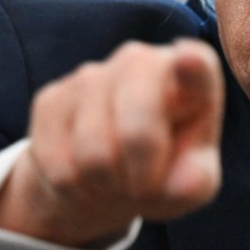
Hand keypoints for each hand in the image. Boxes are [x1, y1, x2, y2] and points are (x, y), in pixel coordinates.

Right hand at [0, 39, 223, 246]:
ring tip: (116, 181)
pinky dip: (73, 187)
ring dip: (106, 185)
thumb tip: (182, 185)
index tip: (188, 61)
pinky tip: (87, 176)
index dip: (192, 66)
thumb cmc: (164, 172)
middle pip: (138, 130)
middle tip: (143, 188)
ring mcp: (92, 75)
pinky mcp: (52, 98)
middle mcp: (141, 62)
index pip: (197, 64)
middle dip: (141, 178)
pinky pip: (57, 163)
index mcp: (192, 77)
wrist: (107, 179)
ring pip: (93, 154)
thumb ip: (195, 182)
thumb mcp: (191, 185)